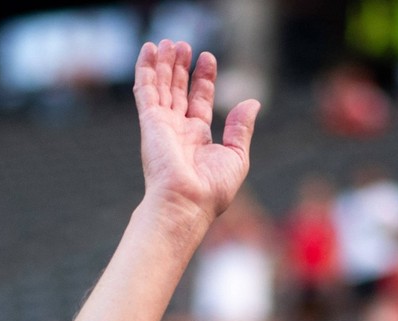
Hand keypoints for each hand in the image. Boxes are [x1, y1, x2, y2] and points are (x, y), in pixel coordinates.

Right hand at [134, 40, 259, 225]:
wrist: (187, 203)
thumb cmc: (212, 189)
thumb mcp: (236, 156)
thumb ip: (240, 128)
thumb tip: (252, 103)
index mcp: (197, 138)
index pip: (199, 100)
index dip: (203, 79)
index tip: (207, 58)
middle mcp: (178, 130)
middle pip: (177, 90)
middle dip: (180, 67)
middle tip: (184, 45)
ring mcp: (162, 125)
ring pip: (161, 86)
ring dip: (163, 64)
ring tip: (168, 42)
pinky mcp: (150, 122)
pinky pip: (145, 90)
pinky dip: (145, 69)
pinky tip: (148, 50)